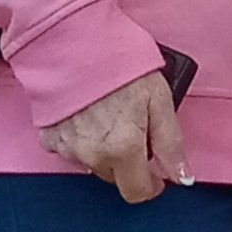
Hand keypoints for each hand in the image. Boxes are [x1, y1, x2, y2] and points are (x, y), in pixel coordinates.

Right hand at [40, 71, 192, 203]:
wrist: (73, 39)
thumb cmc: (119, 62)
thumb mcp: (159, 98)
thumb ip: (171, 142)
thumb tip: (182, 175)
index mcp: (123, 148)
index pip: (138, 192)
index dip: (151, 185)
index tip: (156, 174)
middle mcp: (92, 155)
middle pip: (115, 177)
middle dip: (128, 161)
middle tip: (133, 127)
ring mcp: (67, 147)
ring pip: (93, 163)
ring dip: (103, 149)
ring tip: (108, 113)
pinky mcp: (48, 137)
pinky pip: (69, 149)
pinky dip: (80, 138)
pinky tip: (86, 113)